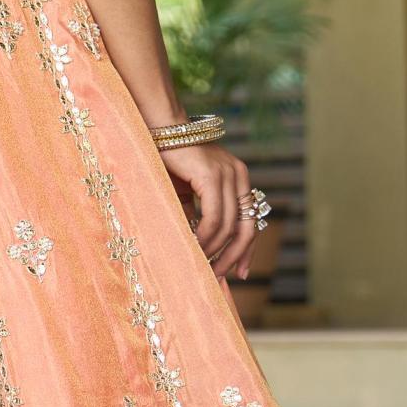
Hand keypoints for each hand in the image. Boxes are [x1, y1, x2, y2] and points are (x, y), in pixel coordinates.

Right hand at [157, 140, 258, 281]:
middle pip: (246, 228)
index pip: (251, 221)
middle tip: (220, 277)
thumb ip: (197, 217)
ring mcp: (228, 174)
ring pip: (228, 226)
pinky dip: (205, 237)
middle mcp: (239, 175)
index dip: (247, 250)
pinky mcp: (212, 175)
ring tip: (201, 265)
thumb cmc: (168, 161)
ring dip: (214, 250)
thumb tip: (200, 250)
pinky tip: (194, 247)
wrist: (156, 129)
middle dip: (233, 256)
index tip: (240, 273)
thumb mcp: (187, 194)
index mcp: (238, 178)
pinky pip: (213, 217)